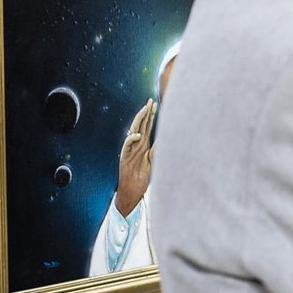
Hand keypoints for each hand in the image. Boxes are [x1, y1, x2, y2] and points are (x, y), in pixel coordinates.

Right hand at [114, 99, 155, 216]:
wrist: (131, 191)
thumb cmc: (142, 178)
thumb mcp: (155, 162)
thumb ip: (159, 151)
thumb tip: (168, 139)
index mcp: (144, 146)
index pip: (148, 127)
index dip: (151, 115)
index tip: (156, 104)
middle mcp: (137, 146)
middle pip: (141, 126)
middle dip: (146, 113)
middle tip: (150, 101)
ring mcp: (130, 151)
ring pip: (133, 132)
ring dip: (138, 121)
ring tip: (144, 111)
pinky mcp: (124, 158)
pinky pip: (126, 147)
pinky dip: (131, 140)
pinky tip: (137, 135)